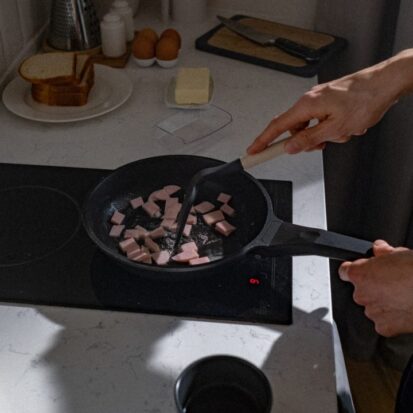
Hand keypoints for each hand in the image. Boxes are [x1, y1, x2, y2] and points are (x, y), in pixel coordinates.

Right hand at [247, 60, 402, 154]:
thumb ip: (310, 139)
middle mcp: (310, 100)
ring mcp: (320, 99)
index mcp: (307, 105)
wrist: (387, 82)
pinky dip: (331, 127)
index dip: (263, 141)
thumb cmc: (366, 99)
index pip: (276, 127)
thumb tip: (291, 147)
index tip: (254, 151)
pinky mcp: (329, 100)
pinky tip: (346, 125)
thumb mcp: (336, 128)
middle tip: (320, 145)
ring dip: (323, 135)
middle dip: (306, 140)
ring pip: (311, 126)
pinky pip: (321, 119)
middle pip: (295, 128)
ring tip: (343, 132)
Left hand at [339, 240, 412, 336]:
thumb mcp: (399, 253)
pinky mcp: (383, 327)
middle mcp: (361, 294)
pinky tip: (404, 310)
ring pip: (372, 307)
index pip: (345, 271)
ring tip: (401, 297)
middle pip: (360, 291)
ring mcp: (371, 312)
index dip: (354, 270)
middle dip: (373, 288)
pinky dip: (392, 319)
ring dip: (382, 303)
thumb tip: (379, 248)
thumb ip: (383, 251)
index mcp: (360, 274)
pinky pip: (383, 322)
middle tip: (391, 284)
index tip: (360, 271)